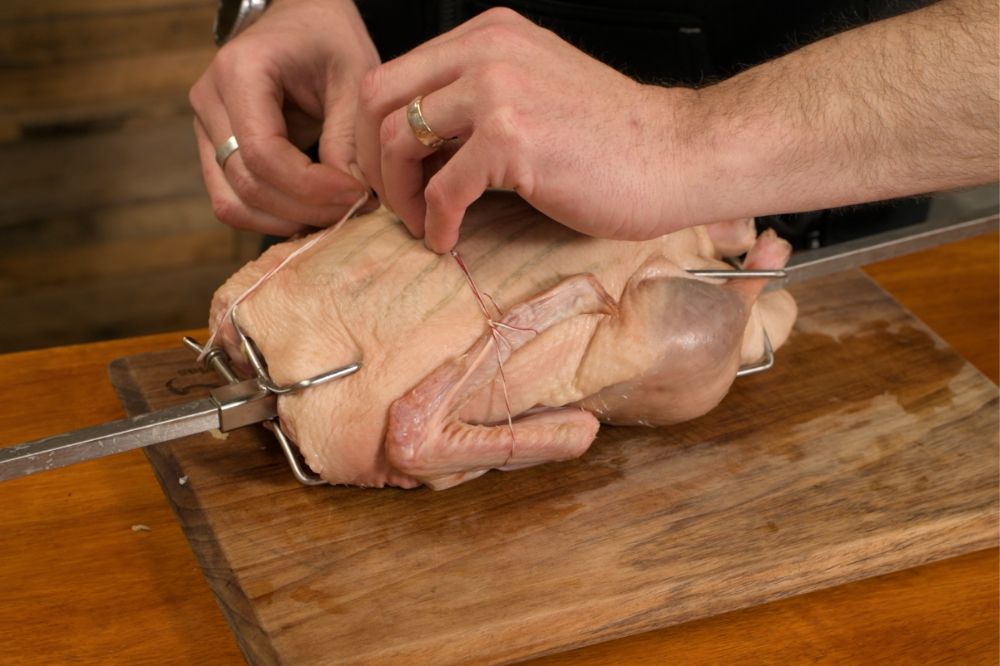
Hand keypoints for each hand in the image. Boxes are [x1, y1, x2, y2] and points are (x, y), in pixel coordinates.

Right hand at [190, 0, 378, 234]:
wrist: (302, 23)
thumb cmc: (330, 42)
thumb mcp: (353, 79)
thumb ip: (348, 138)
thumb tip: (351, 198)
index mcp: (239, 72)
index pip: (263, 153)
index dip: (312, 188)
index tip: (358, 194)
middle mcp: (208, 102)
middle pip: (246, 184)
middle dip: (306, 208)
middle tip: (356, 208)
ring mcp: (205, 129)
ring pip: (233, 203)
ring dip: (287, 221)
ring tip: (337, 212)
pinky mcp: (214, 151)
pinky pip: (234, 202)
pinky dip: (273, 218)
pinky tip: (314, 211)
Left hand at [355, 7, 695, 252]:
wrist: (677, 154)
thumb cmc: (612, 135)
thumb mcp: (535, 87)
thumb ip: (476, 96)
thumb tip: (416, 141)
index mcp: (489, 34)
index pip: (392, 73)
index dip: (374, 130)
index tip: (387, 170)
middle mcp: (487, 50)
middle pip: (377, 98)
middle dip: (369, 157)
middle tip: (388, 199)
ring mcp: (498, 90)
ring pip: (398, 140)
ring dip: (397, 193)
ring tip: (419, 222)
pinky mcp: (512, 139)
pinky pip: (441, 189)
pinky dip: (436, 222)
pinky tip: (447, 239)